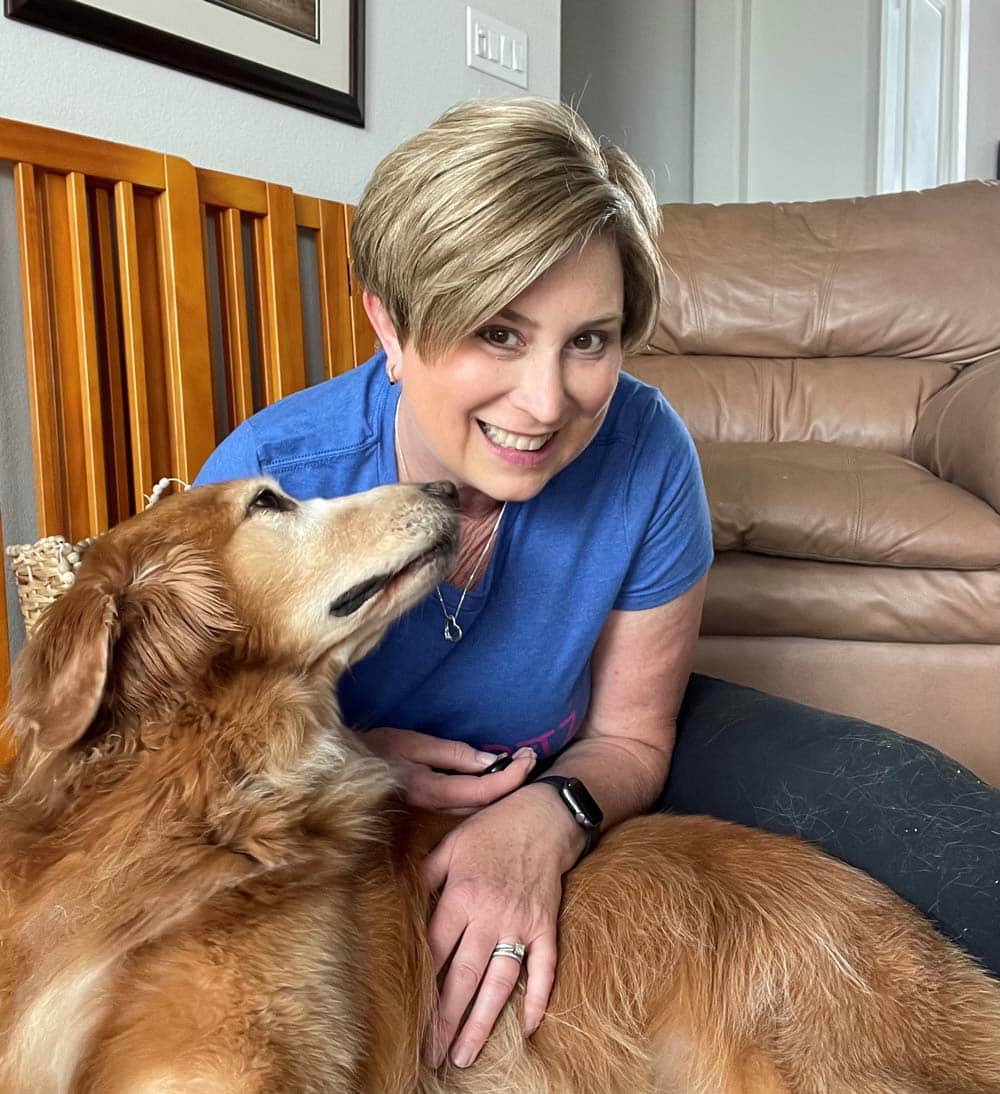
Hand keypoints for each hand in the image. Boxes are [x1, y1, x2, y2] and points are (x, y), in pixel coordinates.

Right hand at [364, 727, 535, 811]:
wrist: (339, 773)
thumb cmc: (374, 751)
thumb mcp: (413, 743)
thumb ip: (452, 754)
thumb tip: (492, 760)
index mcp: (431, 791)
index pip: (484, 790)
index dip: (512, 776)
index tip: (528, 757)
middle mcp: (433, 812)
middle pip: (485, 805)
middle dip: (512, 782)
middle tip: (531, 757)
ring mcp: (429, 818)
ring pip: (476, 811)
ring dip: (500, 789)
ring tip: (519, 765)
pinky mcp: (427, 817)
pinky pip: (463, 810)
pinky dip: (482, 795)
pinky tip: (493, 780)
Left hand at [422, 785, 579, 1068]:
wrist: (544, 815)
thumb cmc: (492, 827)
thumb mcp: (451, 843)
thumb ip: (426, 876)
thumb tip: (403, 903)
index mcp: (460, 895)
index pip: (435, 951)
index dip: (422, 986)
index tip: (409, 1018)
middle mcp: (489, 914)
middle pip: (463, 977)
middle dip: (445, 1020)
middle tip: (432, 1056)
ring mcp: (521, 923)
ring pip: (500, 982)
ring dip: (482, 1022)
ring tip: (466, 1055)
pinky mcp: (546, 925)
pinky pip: (544, 968)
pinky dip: (538, 998)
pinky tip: (527, 1029)